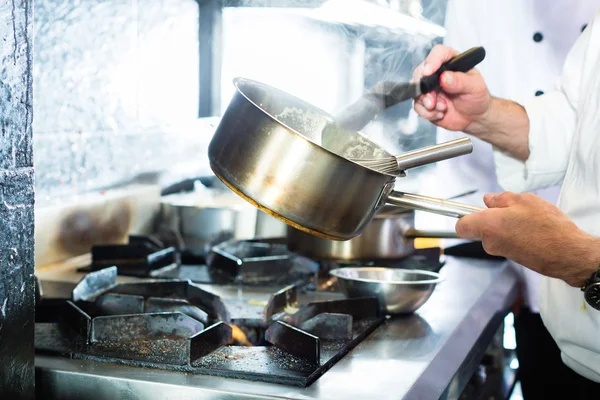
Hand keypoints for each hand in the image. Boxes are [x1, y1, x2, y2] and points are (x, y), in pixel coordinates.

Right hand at [413, 45, 491, 131]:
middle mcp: (438, 73)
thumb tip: (445, 77)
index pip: (439, 53)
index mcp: (451, 62)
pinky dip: (427, 113)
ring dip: (427, 102)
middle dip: (424, 88)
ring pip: (417, 91)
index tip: (429, 72)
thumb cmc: (476, 98)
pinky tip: (440, 114)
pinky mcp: (425, 102)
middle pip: (421, 72)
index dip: (432, 60)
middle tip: (433, 99)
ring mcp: (430, 88)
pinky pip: (417, 106)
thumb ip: (461, 81)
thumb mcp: (475, 87)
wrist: (474, 117)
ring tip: (443, 108)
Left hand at [455, 192, 599, 286]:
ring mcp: (501, 252)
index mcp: (487, 225)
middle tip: (512, 209)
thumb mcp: (524, 201)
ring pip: (496, 234)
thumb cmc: (547, 226)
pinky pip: (508, 242)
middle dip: (493, 218)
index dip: (465, 217)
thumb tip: (489, 200)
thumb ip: (502, 199)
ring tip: (528, 219)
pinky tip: (533, 230)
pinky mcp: (514, 259)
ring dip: (507, 226)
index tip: (473, 210)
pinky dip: (516, 235)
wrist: (567, 253)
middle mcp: (490, 242)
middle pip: (480, 228)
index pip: (461, 226)